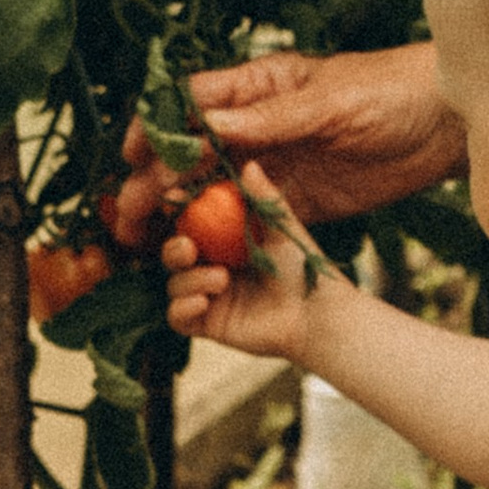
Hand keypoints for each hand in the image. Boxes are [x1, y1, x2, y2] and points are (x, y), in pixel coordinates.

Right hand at [113, 46, 465, 243]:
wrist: (448, 125)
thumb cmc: (393, 92)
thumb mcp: (332, 102)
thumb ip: (272, 119)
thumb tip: (207, 127)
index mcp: (258, 88)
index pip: (189, 106)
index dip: (156, 132)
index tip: (131, 161)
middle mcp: (256, 127)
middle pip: (190, 155)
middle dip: (156, 183)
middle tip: (130, 217)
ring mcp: (274, 166)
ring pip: (211, 191)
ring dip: (180, 216)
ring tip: (150, 244)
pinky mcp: (295, 202)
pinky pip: (247, 221)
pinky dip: (219, 238)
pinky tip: (198, 258)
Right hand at [163, 163, 311, 356]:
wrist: (315, 314)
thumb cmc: (303, 268)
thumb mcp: (282, 229)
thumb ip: (264, 199)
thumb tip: (249, 165)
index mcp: (226, 241)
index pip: (192, 225)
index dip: (178, 212)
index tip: (174, 200)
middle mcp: (214, 266)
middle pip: (174, 255)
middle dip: (173, 249)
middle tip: (188, 247)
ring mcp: (210, 296)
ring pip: (174, 285)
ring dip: (188, 280)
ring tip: (221, 279)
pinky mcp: (210, 324)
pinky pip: (177, 317)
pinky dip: (182, 307)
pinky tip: (204, 302)